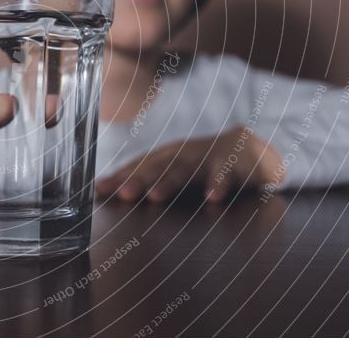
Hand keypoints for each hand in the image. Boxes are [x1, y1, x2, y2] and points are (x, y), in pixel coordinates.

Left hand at [95, 126, 283, 202]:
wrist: (249, 150)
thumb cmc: (201, 167)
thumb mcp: (173, 171)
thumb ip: (142, 180)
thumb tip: (98, 189)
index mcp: (167, 157)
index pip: (139, 166)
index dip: (120, 177)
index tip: (100, 190)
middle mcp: (183, 155)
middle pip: (158, 167)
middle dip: (140, 179)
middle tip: (124, 194)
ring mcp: (208, 158)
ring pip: (187, 169)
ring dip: (171, 181)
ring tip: (155, 196)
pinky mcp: (235, 164)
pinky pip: (227, 175)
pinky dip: (220, 184)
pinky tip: (213, 199)